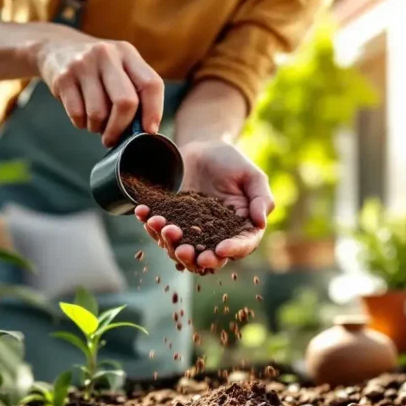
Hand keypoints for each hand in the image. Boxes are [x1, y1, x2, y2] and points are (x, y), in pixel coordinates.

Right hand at [35, 30, 163, 146]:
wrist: (55, 46)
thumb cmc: (98, 68)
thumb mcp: (120, 67)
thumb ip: (135, 92)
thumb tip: (144, 131)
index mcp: (127, 53)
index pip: (151, 84)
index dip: (154, 112)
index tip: (149, 131)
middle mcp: (107, 55)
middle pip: (125, 102)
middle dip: (120, 128)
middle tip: (113, 139)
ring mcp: (83, 64)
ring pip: (98, 113)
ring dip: (97, 127)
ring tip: (95, 122)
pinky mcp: (63, 77)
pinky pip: (77, 114)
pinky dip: (81, 123)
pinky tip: (81, 116)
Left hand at [135, 140, 273, 272]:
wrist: (203, 147)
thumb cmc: (231, 161)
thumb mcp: (252, 175)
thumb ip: (261, 198)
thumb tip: (260, 223)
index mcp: (241, 229)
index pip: (241, 245)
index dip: (232, 251)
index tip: (220, 249)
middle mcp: (217, 236)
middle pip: (208, 257)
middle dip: (194, 258)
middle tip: (184, 250)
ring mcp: (192, 232)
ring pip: (180, 249)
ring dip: (169, 244)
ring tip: (162, 226)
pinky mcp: (172, 222)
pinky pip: (160, 231)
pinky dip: (151, 225)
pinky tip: (144, 214)